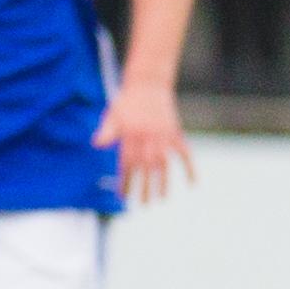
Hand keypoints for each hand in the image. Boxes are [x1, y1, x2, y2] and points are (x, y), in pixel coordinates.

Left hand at [95, 75, 192, 206]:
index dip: (126, 180)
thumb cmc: (127, 102)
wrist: (148, 84)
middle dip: (145, 188)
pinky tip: (192, 183)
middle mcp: (148, 138)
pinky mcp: (175, 133)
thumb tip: (96, 145)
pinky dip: (190, 168)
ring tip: (161, 200)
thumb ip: (107, 131)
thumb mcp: (113, 115)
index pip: (128, 164)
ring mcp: (164, 136)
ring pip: (164, 163)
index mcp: (131, 135)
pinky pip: (185, 153)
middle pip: (146, 168)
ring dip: (163, 183)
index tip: (123, 196)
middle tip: (143, 204)